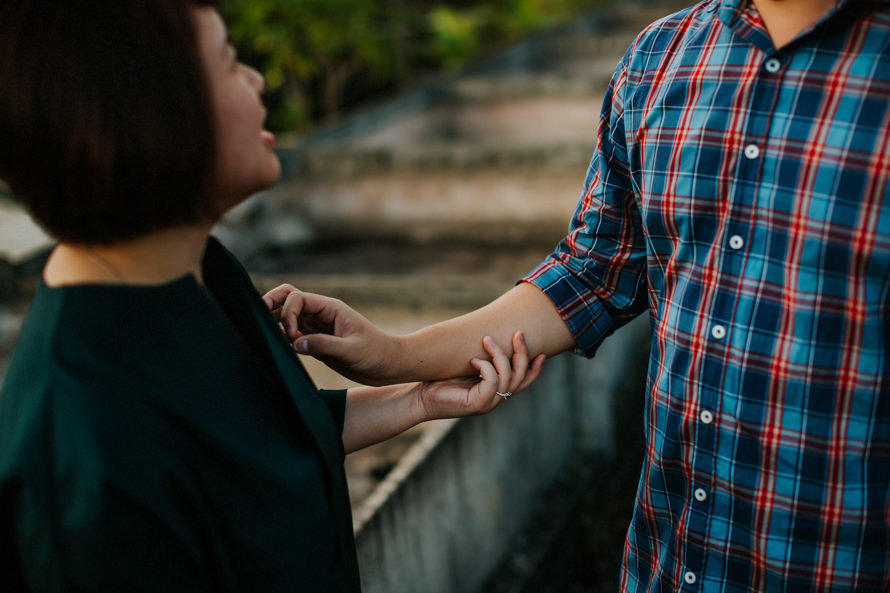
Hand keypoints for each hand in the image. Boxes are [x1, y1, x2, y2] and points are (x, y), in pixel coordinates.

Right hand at [263, 284, 399, 384]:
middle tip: (261, 323)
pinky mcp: (316, 341)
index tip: (294, 338)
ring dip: (275, 322)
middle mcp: (321, 314)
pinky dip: (282, 338)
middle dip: (271, 304)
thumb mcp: (352, 351)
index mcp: (330, 308)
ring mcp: (317, 327)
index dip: (288, 314)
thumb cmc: (377, 354)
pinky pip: (292, 334)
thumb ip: (324, 345)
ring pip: (287, 315)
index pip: (297, 298)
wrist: (389, 366)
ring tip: (272, 339)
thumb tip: (295, 343)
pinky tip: (281, 350)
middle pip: (287, 297)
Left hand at [418, 331, 544, 419]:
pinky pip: (492, 381)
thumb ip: (482, 359)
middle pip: (520, 378)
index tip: (542, 352)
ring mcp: (487, 404)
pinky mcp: (477, 404)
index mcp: (495, 392)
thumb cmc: (439, 380)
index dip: (535, 369)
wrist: (419, 399)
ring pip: (508, 377)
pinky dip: (485, 367)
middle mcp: (495, 400)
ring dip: (500, 355)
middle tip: (518, 334)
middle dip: (522, 355)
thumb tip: (491, 335)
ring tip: (486, 340)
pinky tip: (473, 361)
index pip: (523, 383)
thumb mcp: (466, 367)